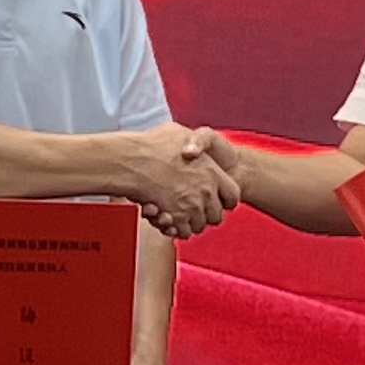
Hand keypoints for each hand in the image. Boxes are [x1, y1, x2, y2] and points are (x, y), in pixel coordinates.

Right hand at [107, 124, 238, 236]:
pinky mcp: (175, 219)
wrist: (131, 159)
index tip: (218, 200)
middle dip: (207, 215)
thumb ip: (193, 141)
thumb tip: (194, 148)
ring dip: (190, 223)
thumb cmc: (153, 144)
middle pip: (216, 216)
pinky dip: (176, 229)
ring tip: (179, 213)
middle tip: (196, 209)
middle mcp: (205, 192)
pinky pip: (182, 232)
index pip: (233, 195)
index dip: (226, 199)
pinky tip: (168, 218)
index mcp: (213, 172)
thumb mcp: (180, 133)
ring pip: (199, 226)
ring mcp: (191, 207)